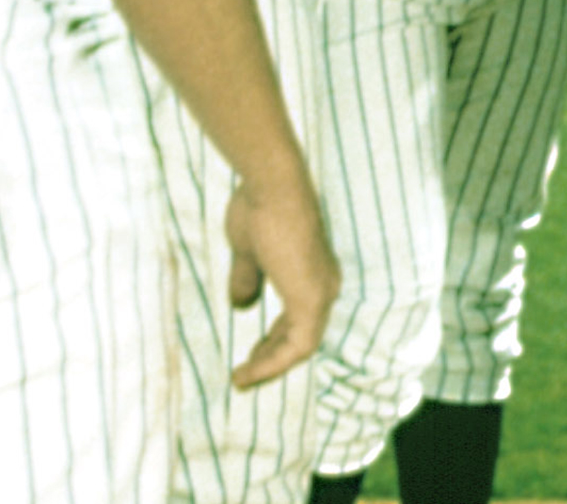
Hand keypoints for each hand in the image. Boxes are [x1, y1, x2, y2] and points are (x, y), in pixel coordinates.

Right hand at [222, 169, 339, 388]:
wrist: (272, 185)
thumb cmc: (260, 208)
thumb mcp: (248, 251)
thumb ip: (248, 278)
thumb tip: (241, 305)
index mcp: (313, 270)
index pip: (299, 316)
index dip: (276, 339)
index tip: (252, 353)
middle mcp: (324, 283)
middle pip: (302, 334)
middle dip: (272, 356)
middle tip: (246, 373)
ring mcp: (321, 293)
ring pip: (301, 346)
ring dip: (271, 366)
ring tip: (242, 380)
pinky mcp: (311, 300)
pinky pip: (297, 347)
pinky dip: (273, 363)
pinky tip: (248, 373)